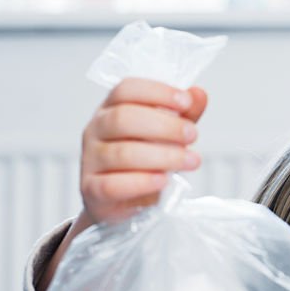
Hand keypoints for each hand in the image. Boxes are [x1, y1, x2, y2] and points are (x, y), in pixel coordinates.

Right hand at [80, 77, 207, 223]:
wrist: (122, 201)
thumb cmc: (143, 161)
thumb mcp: (165, 135)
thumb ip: (182, 115)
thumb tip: (198, 94)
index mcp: (110, 109)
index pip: (126, 90)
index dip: (157, 92)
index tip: (186, 102)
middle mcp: (95, 130)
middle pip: (123, 118)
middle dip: (164, 126)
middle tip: (192, 135)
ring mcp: (90, 160)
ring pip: (122, 153)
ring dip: (163, 156)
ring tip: (190, 161)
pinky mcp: (92, 190)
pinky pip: (113, 185)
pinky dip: (141, 182)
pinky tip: (163, 180)